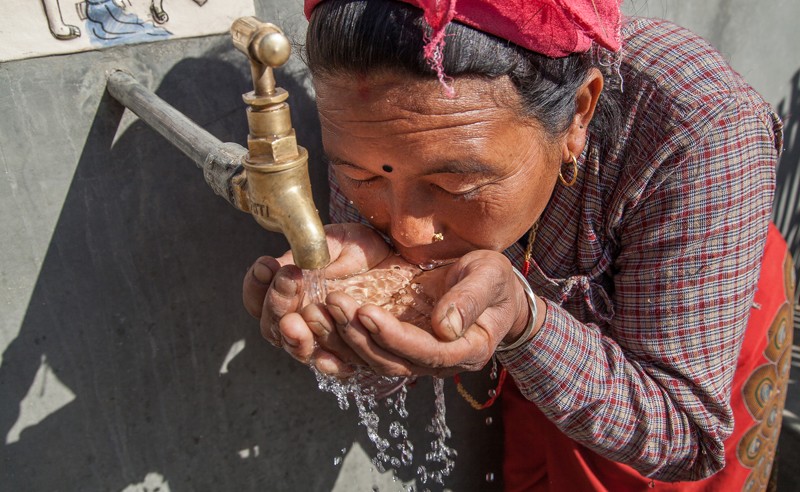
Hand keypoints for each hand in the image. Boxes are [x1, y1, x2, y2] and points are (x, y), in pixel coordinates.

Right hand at [242, 223, 391, 373]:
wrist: (408, 265)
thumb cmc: (368, 253)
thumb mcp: (337, 243)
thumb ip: (309, 252)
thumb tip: (279, 263)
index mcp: (292, 294)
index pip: (259, 299)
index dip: (256, 286)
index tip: (266, 265)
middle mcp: (303, 322)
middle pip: (274, 328)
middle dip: (279, 304)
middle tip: (290, 279)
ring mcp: (327, 342)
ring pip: (302, 349)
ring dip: (301, 333)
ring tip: (311, 312)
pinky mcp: (357, 356)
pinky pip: (338, 367)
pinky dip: (332, 362)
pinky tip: (332, 357)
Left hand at [310, 250, 544, 377]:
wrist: (493, 290)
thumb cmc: (495, 281)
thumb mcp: (490, 277)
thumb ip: (470, 299)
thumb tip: (445, 326)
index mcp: (467, 349)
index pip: (426, 352)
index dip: (394, 336)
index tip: (366, 312)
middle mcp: (439, 362)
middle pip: (393, 361)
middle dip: (360, 336)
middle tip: (334, 303)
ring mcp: (417, 357)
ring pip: (374, 360)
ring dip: (344, 338)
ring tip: (321, 309)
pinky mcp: (399, 346)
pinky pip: (367, 351)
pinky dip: (341, 341)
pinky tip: (319, 324)